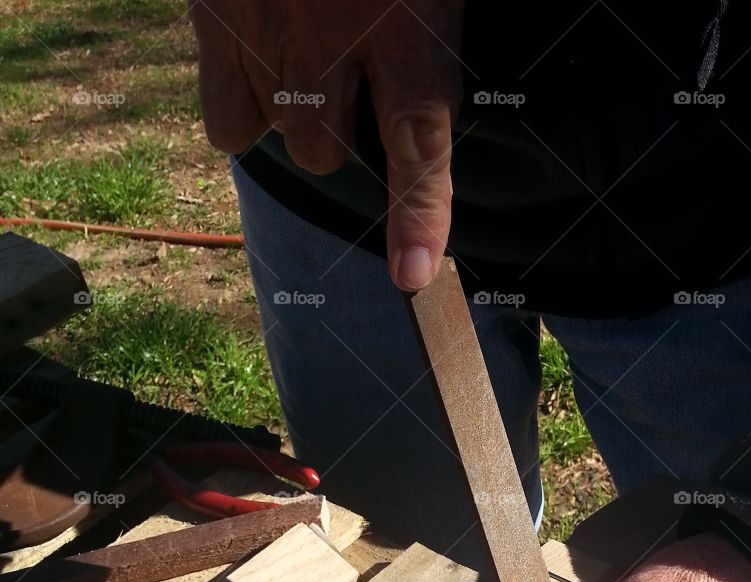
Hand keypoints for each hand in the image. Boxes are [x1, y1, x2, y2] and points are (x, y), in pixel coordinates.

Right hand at [189, 0, 465, 289]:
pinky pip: (226, 121)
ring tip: (302, 52)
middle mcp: (328, 30)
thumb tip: (425, 108)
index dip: (417, 216)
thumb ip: (424, 39)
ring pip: (277, 136)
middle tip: (345, 72)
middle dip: (336, 131)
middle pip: (325, 150)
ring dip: (291, 114)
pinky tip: (259, 60)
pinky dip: (242, 108)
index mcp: (405, 15)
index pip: (416, 139)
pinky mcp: (213, 15)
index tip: (414, 275)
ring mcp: (263, 24)